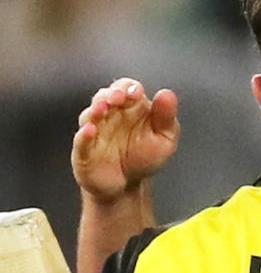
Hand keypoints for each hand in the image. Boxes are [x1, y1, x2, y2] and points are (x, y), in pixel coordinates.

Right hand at [72, 78, 179, 201]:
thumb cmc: (145, 155)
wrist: (128, 184)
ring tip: (102, 109)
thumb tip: (167, 93)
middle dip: (110, 94)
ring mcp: (95, 131)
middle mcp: (110, 114)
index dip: (129, 88)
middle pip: (105, 96)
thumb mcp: (164, 137)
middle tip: (117, 97)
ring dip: (95, 110)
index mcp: (130, 106)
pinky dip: (84, 135)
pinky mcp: (84, 151)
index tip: (136, 93)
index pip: (126, 88)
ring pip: (90, 115)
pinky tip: (90, 130)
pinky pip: (81, 140)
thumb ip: (166, 116)